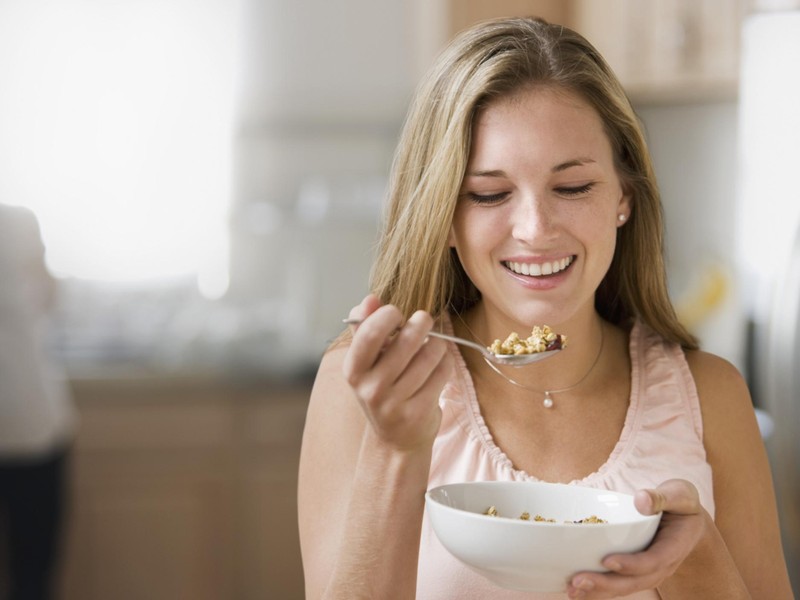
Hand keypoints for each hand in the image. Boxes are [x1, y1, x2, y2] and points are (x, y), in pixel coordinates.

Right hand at [342, 294, 452, 451]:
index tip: (397, 313)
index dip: (387, 316)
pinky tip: (440, 362)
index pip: (369, 334)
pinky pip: (442, 372)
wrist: (396, 438)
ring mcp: (395, 404)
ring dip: (437, 343)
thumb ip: (365, 326)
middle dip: (421, 323)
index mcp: (353, 370)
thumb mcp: (367, 361)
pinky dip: (446, 361)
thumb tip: (370, 299)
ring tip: (434, 343)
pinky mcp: (418, 413)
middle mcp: (370, 389)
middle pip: (405, 342)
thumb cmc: (382, 388)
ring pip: (429, 355)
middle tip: (425, 319)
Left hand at [566, 479, 704, 598]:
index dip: (631, 564)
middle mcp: (662, 565)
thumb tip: (641, 500)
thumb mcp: (679, 494)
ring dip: (597, 591)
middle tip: (578, 581)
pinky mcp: (636, 570)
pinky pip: (617, 583)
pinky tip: (574, 588)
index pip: (653, 561)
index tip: (607, 561)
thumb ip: (662, 497)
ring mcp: (649, 571)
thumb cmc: (681, 502)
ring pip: (624, 587)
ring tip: (571, 590)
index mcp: (674, 547)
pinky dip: (597, 589)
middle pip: (635, 581)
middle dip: (606, 584)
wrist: (687, 517)